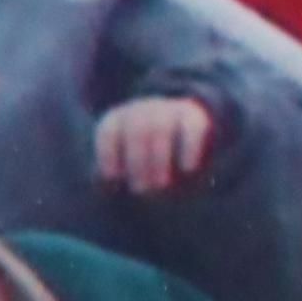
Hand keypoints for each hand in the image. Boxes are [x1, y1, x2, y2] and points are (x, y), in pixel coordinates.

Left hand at [96, 97, 216, 194]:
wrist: (186, 130)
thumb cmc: (149, 157)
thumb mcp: (129, 164)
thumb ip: (118, 174)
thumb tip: (108, 186)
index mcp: (120, 119)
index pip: (108, 131)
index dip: (108, 154)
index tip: (112, 178)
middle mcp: (142, 111)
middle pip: (135, 130)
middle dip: (136, 161)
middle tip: (140, 190)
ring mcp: (168, 110)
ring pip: (161, 128)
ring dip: (159, 158)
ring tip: (161, 185)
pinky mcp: (193, 116)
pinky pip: (191, 127)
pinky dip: (189, 148)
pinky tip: (187, 168)